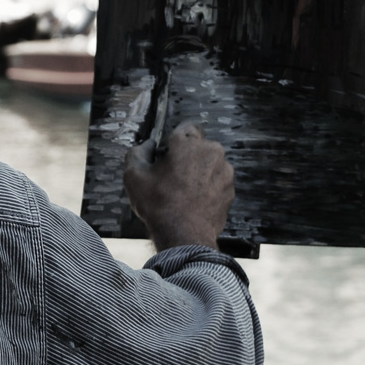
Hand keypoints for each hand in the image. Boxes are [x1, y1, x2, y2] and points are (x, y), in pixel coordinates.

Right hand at [124, 121, 234, 251]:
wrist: (184, 236)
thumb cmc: (158, 204)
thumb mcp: (133, 176)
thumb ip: (138, 152)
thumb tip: (148, 146)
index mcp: (189, 143)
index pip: (187, 128)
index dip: (175, 140)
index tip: (167, 154)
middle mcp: (211, 152)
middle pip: (199, 147)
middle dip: (188, 157)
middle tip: (172, 177)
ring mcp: (225, 171)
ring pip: (210, 164)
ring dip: (200, 172)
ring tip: (184, 193)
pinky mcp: (230, 190)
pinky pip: (218, 182)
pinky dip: (209, 188)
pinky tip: (195, 202)